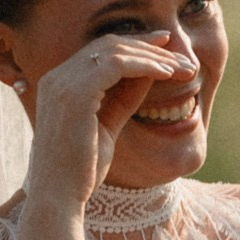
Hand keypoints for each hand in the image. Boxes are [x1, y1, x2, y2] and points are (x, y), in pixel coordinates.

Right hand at [23, 31, 198, 207]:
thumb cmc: (82, 169)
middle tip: (182, 55)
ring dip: (153, 56)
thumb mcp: (108, 126)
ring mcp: (63, 82)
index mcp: (60, 83)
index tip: (166, 47)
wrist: (60, 195)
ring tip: (182, 67)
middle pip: (108, 44)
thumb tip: (148, 75)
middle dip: (149, 46)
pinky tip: (167, 74)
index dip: (135, 45)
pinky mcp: (75, 93)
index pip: (100, 51)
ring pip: (115, 51)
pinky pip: (117, 65)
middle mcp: (57, 77)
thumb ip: (123, 98)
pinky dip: (145, 65)